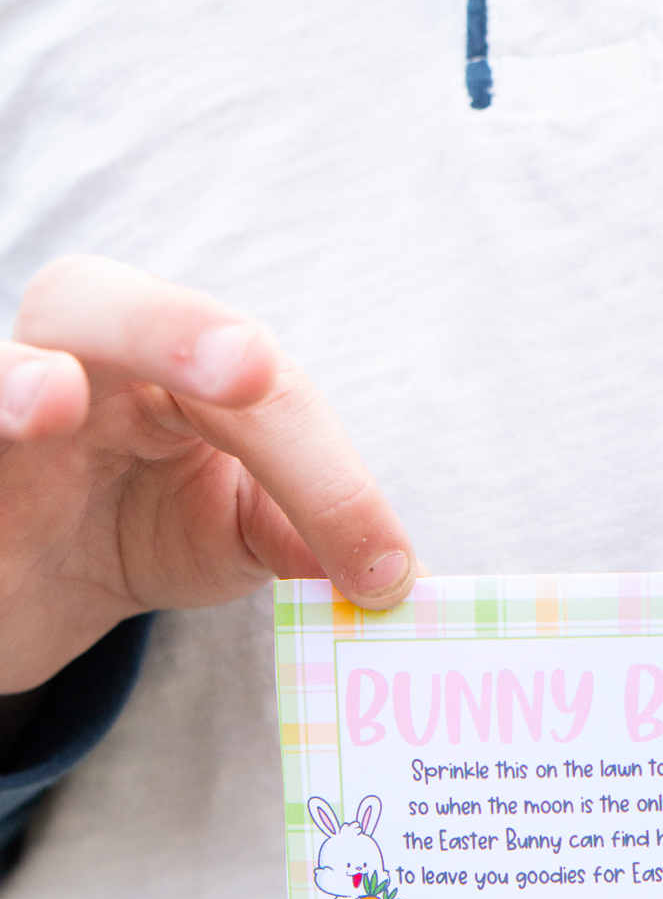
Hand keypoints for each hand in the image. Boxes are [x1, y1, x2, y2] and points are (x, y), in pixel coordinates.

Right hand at [0, 255, 418, 692]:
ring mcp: (2, 402)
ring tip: (53, 403)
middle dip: (177, 331)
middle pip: (116, 312)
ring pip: (3, 364)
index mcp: (171, 353)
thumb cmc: (142, 526)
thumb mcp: (237, 533)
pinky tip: (12, 430)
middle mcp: (78, 350)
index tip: (384, 572)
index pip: (261, 393)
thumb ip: (303, 535)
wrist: (35, 586)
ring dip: (22, 383)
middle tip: (242, 371)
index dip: (329, 481)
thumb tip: (389, 574)